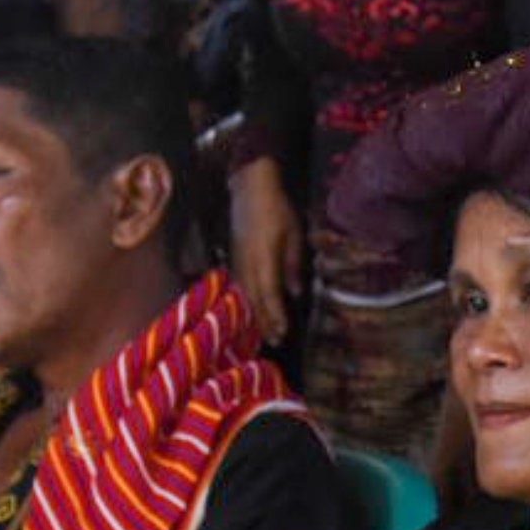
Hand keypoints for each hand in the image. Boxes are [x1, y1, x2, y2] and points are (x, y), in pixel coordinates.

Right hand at [229, 159, 301, 339]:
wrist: (250, 188)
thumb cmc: (277, 209)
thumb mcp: (294, 234)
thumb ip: (293, 264)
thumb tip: (296, 292)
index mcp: (264, 257)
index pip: (269, 292)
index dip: (275, 314)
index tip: (283, 331)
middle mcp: (247, 263)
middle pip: (254, 299)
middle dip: (264, 321)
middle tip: (275, 341)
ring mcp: (237, 260)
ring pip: (244, 294)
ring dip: (253, 315)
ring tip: (262, 333)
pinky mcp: (233, 257)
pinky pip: (238, 285)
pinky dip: (244, 301)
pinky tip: (249, 312)